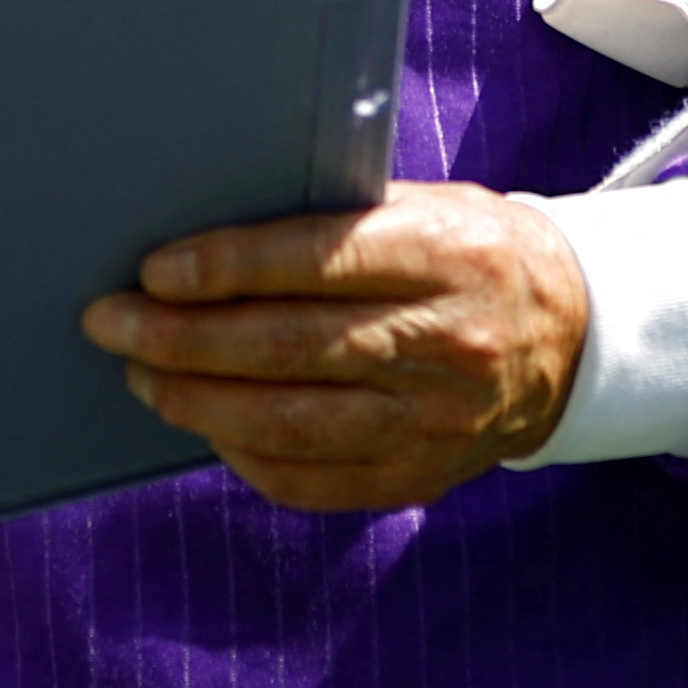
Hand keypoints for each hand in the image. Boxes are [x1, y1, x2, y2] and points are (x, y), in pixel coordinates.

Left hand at [81, 183, 588, 514]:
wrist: (572, 337)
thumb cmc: (471, 253)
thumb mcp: (426, 207)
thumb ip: (335, 223)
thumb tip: (209, 243)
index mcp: (446, 254)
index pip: (318, 261)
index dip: (226, 268)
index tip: (155, 271)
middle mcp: (446, 342)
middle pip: (289, 348)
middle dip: (182, 339)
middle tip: (114, 324)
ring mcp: (436, 420)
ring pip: (291, 423)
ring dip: (197, 402)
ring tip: (143, 378)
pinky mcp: (422, 474)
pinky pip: (312, 479)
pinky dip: (244, 455)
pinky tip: (207, 426)